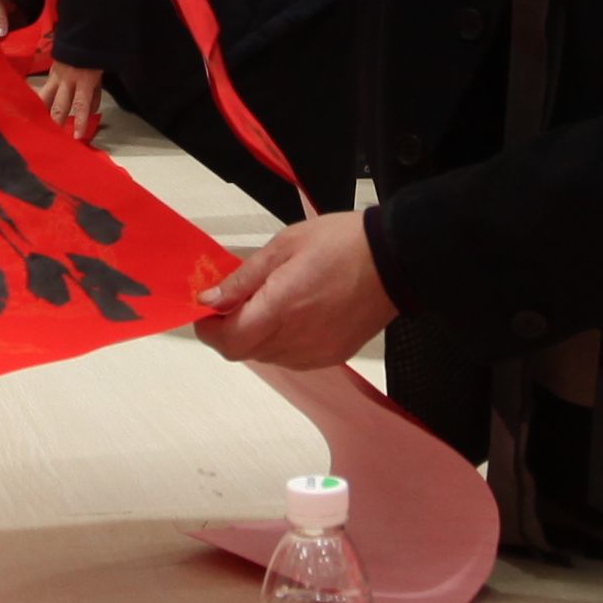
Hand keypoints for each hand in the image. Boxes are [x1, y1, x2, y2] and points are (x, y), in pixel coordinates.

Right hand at [38, 62, 105, 134]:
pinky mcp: (49, 75)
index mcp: (83, 80)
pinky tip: (31, 114)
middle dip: (56, 123)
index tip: (78, 137)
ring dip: (41, 114)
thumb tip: (89, 113)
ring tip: (38, 129)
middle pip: (58, 105)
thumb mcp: (100, 76)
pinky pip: (42, 92)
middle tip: (54, 139)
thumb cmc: (94, 57)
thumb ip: (94, 95)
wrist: (82, 33)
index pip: (81, 105)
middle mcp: (66, 80)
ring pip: (43, 99)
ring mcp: (55, 77)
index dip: (80, 121)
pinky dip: (37, 104)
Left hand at [196, 210, 393, 369]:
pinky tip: (294, 316)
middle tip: (237, 301)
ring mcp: (316, 352)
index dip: (210, 331)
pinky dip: (282, 342)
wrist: (394, 261)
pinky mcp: (332, 356)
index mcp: (280, 308)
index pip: (229, 341)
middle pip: (244, 352)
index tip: (207, 312)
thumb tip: (210, 298)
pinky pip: (292, 358)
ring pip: (267, 357)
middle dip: (231, 331)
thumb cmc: (341, 244)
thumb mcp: (284, 246)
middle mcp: (296, 338)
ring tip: (270, 304)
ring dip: (257, 336)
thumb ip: (244, 278)